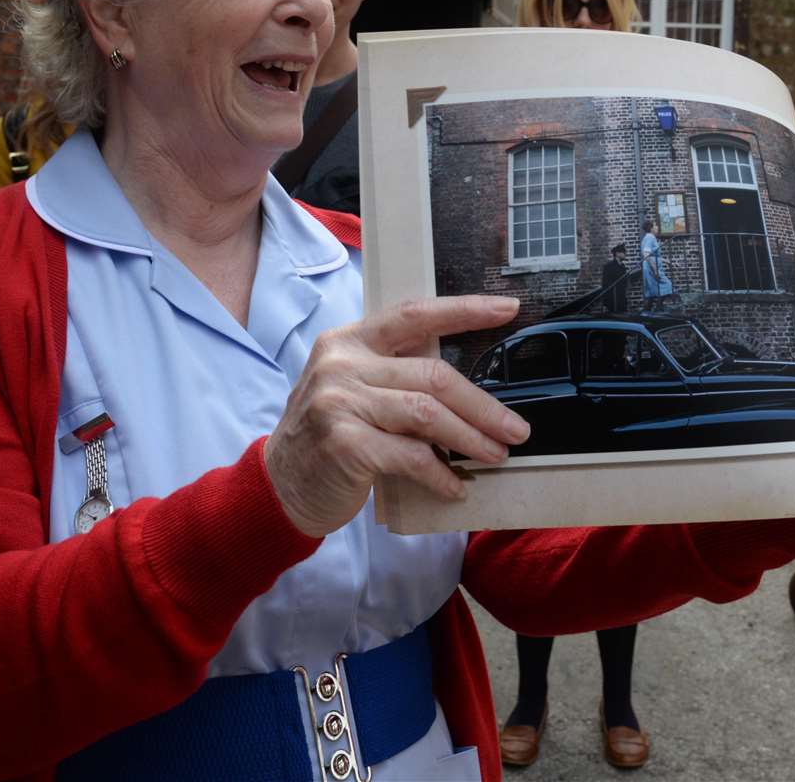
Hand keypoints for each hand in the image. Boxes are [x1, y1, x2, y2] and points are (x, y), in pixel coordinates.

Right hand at [264, 295, 529, 537]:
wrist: (279, 486)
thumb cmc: (326, 436)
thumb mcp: (352, 389)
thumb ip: (395, 374)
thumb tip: (467, 388)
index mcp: (348, 341)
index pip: (414, 314)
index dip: (464, 310)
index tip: (506, 309)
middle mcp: (341, 364)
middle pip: (432, 375)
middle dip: (482, 405)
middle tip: (515, 428)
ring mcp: (339, 402)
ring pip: (427, 414)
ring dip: (470, 439)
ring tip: (495, 455)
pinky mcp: (343, 443)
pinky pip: (410, 455)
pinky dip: (440, 473)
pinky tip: (454, 484)